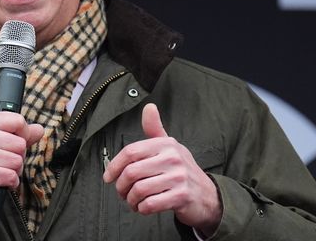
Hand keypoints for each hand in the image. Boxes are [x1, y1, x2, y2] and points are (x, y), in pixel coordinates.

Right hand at [0, 112, 43, 227]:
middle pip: (21, 144)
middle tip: (1, 163)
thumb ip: (12, 133)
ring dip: (13, 172)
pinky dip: (9, 184)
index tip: (15, 144)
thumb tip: (39, 129)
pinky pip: (12, 177)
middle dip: (16, 157)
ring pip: (18, 161)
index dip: (23, 134)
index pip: (17, 120)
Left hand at [103, 104, 221, 236]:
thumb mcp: (169, 147)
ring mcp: (179, 178)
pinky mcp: (181, 197)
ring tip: (132, 201)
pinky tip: (142, 207)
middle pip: (132, 172)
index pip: (131, 152)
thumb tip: (148, 107)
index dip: (114, 166)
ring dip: (130, 200)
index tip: (108, 177)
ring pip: (139, 190)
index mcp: (166, 144)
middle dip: (121, 186)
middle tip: (122, 192)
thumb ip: (154, 129)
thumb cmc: (181, 170)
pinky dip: (141, 209)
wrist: (207, 195)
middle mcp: (173, 158)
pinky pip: (150, 204)